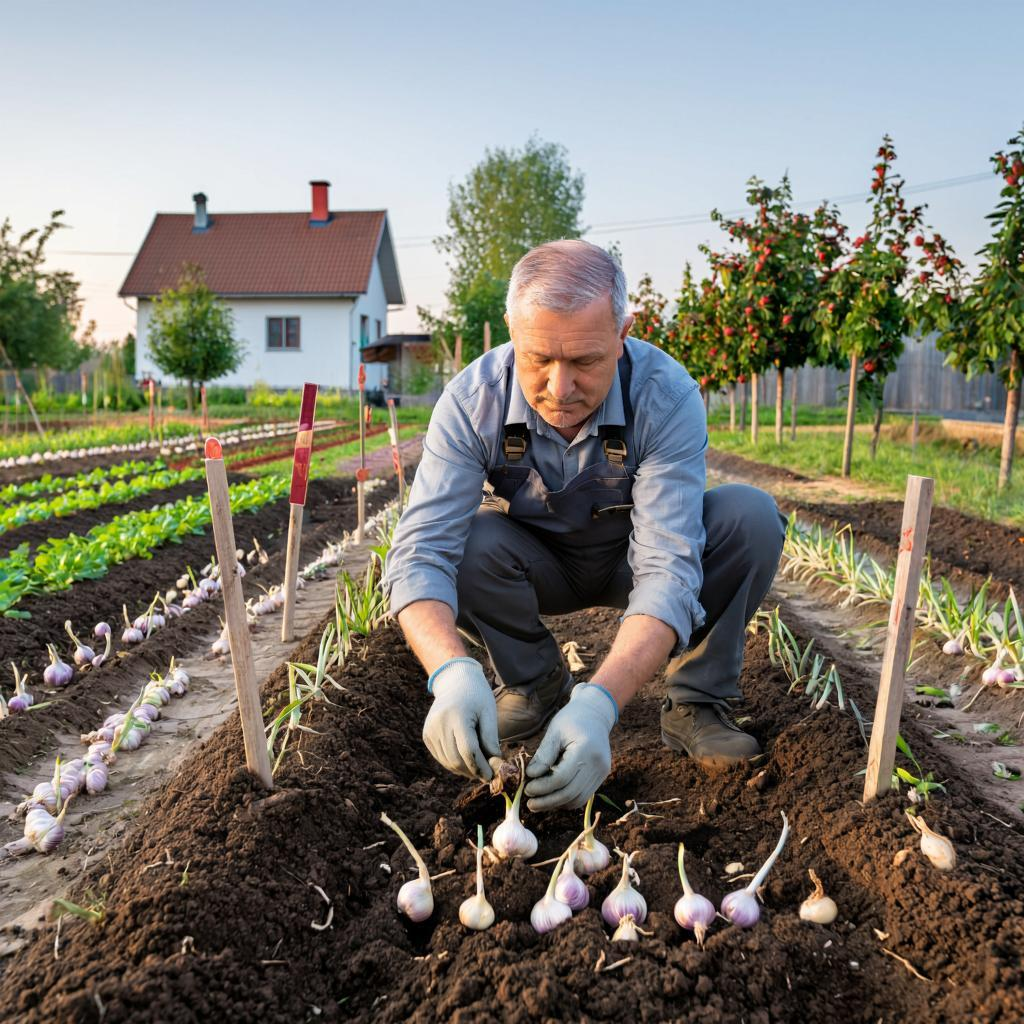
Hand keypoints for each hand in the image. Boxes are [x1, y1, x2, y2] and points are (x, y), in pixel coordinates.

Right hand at [422, 658, 499, 779]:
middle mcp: (439, 723)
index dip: (481, 766)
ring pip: (448, 762)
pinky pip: (441, 757)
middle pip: (456, 759)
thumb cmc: (477, 696)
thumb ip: (491, 738)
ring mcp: (430, 730)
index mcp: (457, 716)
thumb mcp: (489, 713)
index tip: (492, 775)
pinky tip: (465, 760)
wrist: (455, 682)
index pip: (468, 750)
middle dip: (473, 771)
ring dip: (464, 770)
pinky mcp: (426, 735)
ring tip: (478, 768)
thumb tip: (495, 765)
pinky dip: (454, 763)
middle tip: (486, 775)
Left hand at [524, 683, 617, 810]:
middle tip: (530, 803)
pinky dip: (567, 799)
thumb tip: (531, 776)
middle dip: (547, 801)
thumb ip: (543, 755)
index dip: (542, 787)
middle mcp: (598, 764)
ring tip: (539, 801)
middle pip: (570, 793)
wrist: (595, 714)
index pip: (561, 778)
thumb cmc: (571, 719)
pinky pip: (583, 795)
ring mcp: (602, 772)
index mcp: (586, 749)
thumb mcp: (554, 732)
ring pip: (577, 799)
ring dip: (557, 803)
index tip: (527, 789)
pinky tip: (553, 795)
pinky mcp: (602, 776)